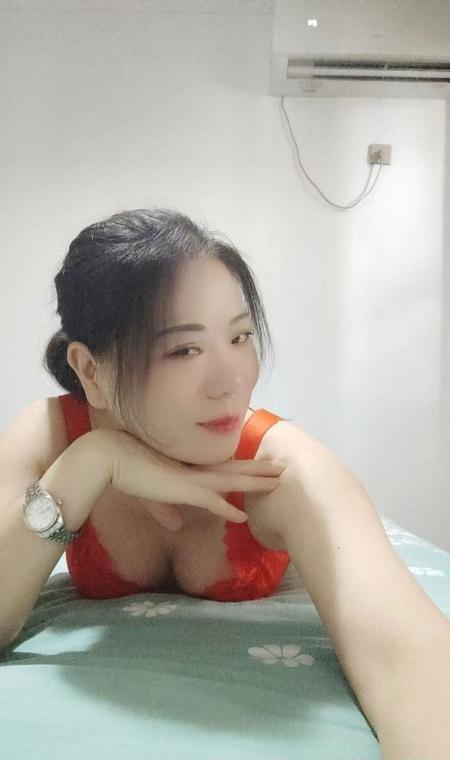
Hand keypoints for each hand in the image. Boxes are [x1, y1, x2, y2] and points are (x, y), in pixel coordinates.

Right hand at [98, 428, 285, 531]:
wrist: (110, 459)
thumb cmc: (127, 473)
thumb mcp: (151, 496)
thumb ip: (165, 510)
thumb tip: (176, 524)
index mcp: (189, 468)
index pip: (224, 467)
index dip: (245, 467)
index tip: (263, 466)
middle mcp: (195, 470)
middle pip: (235, 469)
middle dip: (260, 470)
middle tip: (284, 469)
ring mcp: (190, 478)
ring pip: (231, 480)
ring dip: (255, 482)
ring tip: (278, 482)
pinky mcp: (181, 489)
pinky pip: (210, 502)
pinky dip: (226, 510)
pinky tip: (243, 517)